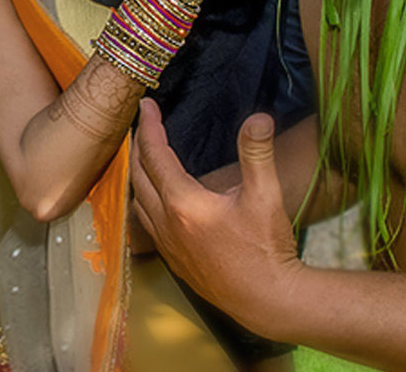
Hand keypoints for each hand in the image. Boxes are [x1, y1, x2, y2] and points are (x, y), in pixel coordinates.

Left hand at [130, 99, 303, 339]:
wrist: (268, 301)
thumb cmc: (266, 249)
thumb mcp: (266, 196)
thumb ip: (257, 153)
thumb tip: (259, 118)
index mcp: (183, 202)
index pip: (155, 154)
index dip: (150, 125)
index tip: (146, 104)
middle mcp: (166, 222)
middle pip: (138, 174)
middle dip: (138, 145)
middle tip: (143, 124)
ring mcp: (167, 243)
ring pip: (138, 199)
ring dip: (137, 173)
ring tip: (143, 155)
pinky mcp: (173, 259)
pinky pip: (146, 222)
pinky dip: (143, 199)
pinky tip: (154, 198)